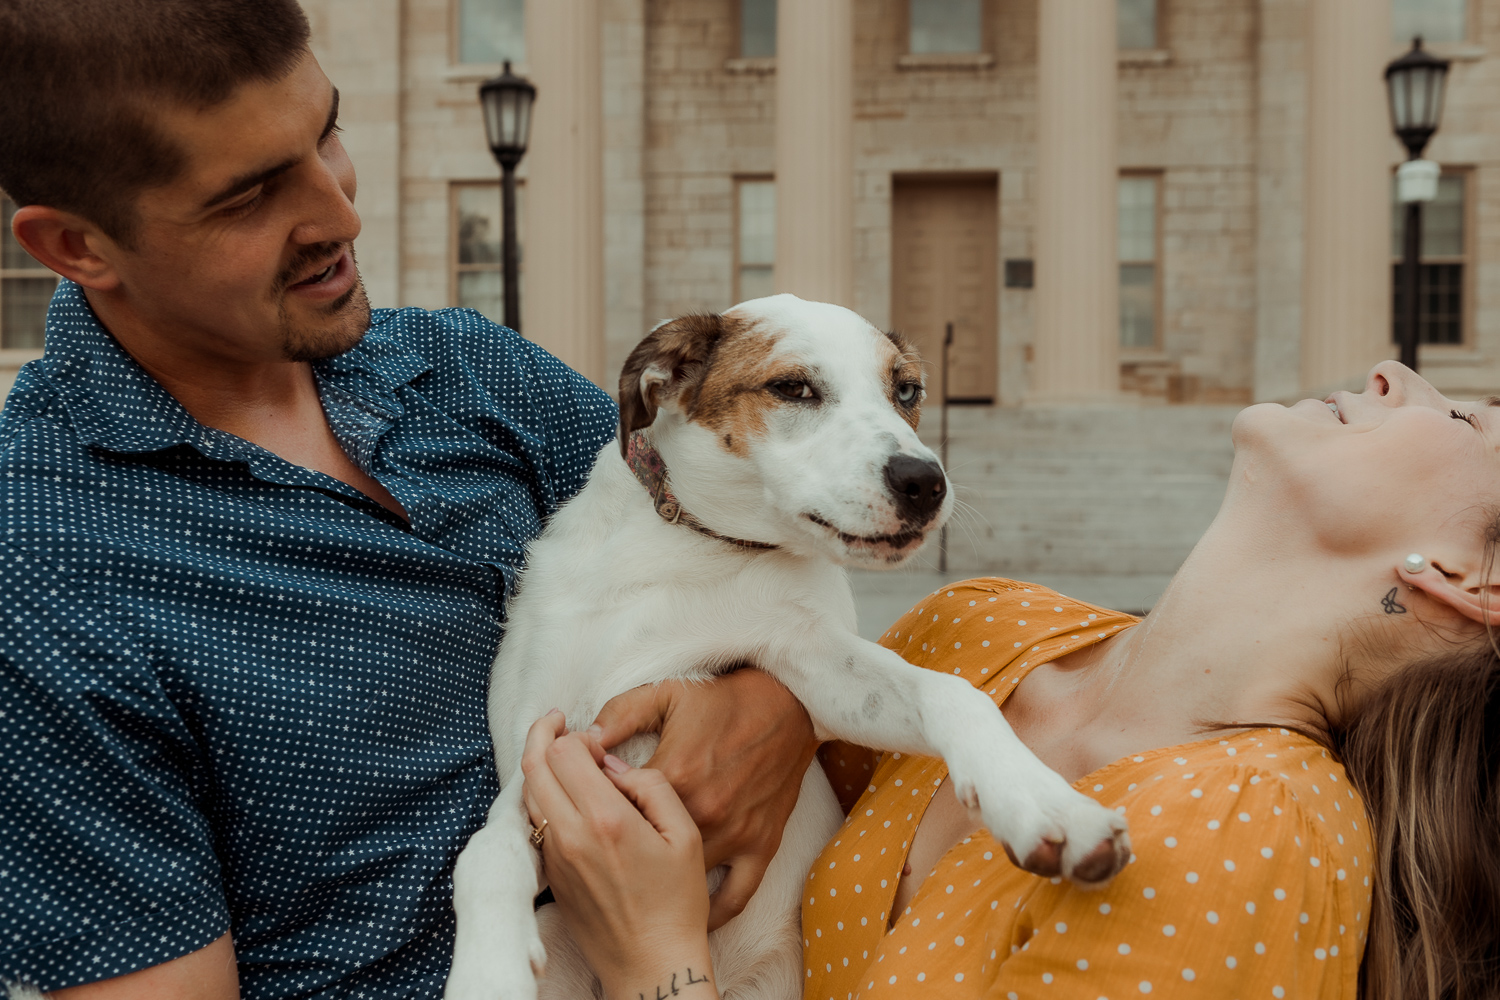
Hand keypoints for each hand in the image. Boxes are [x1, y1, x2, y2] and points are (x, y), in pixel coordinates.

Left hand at [521, 711, 716, 999]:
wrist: (653, 963)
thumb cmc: (678, 900)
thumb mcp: (684, 832)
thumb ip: (651, 785)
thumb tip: (614, 766)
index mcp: (606, 819)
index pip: (564, 752)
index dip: (575, 734)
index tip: (594, 737)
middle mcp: (571, 836)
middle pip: (532, 767)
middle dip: (541, 736)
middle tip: (558, 723)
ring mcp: (556, 858)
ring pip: (527, 795)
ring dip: (538, 768)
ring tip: (562, 757)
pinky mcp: (552, 877)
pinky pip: (534, 825)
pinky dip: (542, 799)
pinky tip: (566, 796)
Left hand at [590, 669, 818, 928]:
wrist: (789, 709)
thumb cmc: (725, 702)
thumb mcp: (667, 694)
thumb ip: (620, 714)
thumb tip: (586, 744)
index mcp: (674, 774)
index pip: (610, 799)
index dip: (589, 793)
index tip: (585, 787)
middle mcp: (703, 813)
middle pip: (645, 848)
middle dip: (616, 842)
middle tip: (604, 827)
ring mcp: (733, 837)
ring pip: (681, 878)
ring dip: (655, 878)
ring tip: (633, 864)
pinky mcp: (760, 850)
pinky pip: (731, 900)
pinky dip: (708, 911)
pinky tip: (684, 907)